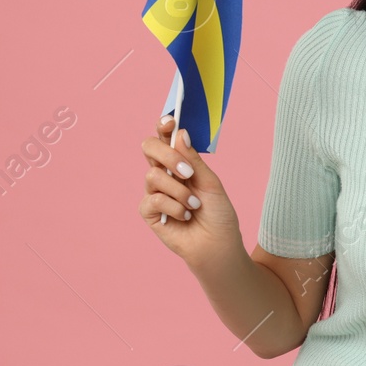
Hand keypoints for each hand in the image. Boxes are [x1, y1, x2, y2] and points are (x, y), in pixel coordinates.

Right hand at [139, 115, 242, 268]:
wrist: (217, 244)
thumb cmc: (217, 214)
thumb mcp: (211, 183)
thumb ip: (193, 160)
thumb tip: (180, 134)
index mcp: (180, 163)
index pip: (165, 138)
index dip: (164, 127)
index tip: (170, 121)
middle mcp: (164, 174)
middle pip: (149, 149)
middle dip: (167, 156)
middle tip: (187, 172)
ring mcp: (154, 192)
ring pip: (153, 176)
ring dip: (179, 192)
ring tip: (195, 205)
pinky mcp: (148, 211)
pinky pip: (153, 199)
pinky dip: (175, 208)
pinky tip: (186, 216)